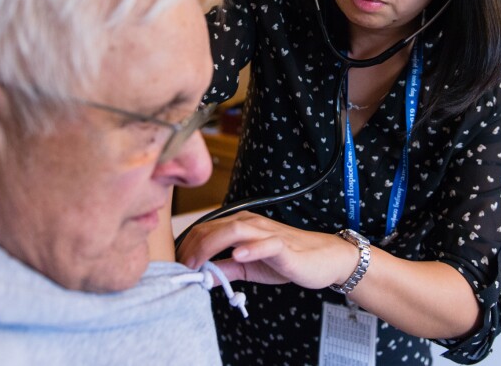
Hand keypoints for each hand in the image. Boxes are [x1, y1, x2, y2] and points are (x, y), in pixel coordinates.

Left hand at [176, 212, 356, 288]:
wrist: (323, 259)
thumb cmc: (287, 259)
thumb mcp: (249, 267)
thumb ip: (226, 269)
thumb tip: (201, 277)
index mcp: (241, 225)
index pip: (205, 229)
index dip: (187, 246)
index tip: (177, 265)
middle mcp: (251, 224)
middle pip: (214, 228)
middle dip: (192, 247)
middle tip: (181, 268)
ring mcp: (267, 233)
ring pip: (234, 230)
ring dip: (211, 246)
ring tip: (197, 263)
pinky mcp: (283, 246)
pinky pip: (265, 244)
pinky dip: (250, 248)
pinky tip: (237, 255)